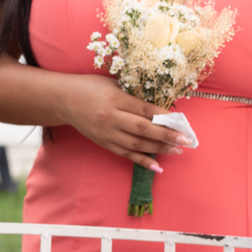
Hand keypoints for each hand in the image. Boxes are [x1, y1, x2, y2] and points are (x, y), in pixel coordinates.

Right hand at [59, 75, 189, 171]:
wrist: (64, 100)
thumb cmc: (91, 87)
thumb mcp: (112, 84)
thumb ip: (134, 97)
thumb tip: (161, 110)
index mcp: (114, 99)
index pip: (145, 110)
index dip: (165, 117)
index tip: (182, 122)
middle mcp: (110, 118)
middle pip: (143, 130)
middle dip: (167, 136)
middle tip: (186, 140)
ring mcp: (107, 133)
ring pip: (137, 145)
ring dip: (159, 149)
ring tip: (177, 150)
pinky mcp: (104, 143)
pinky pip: (126, 154)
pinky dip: (143, 161)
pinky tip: (158, 166)